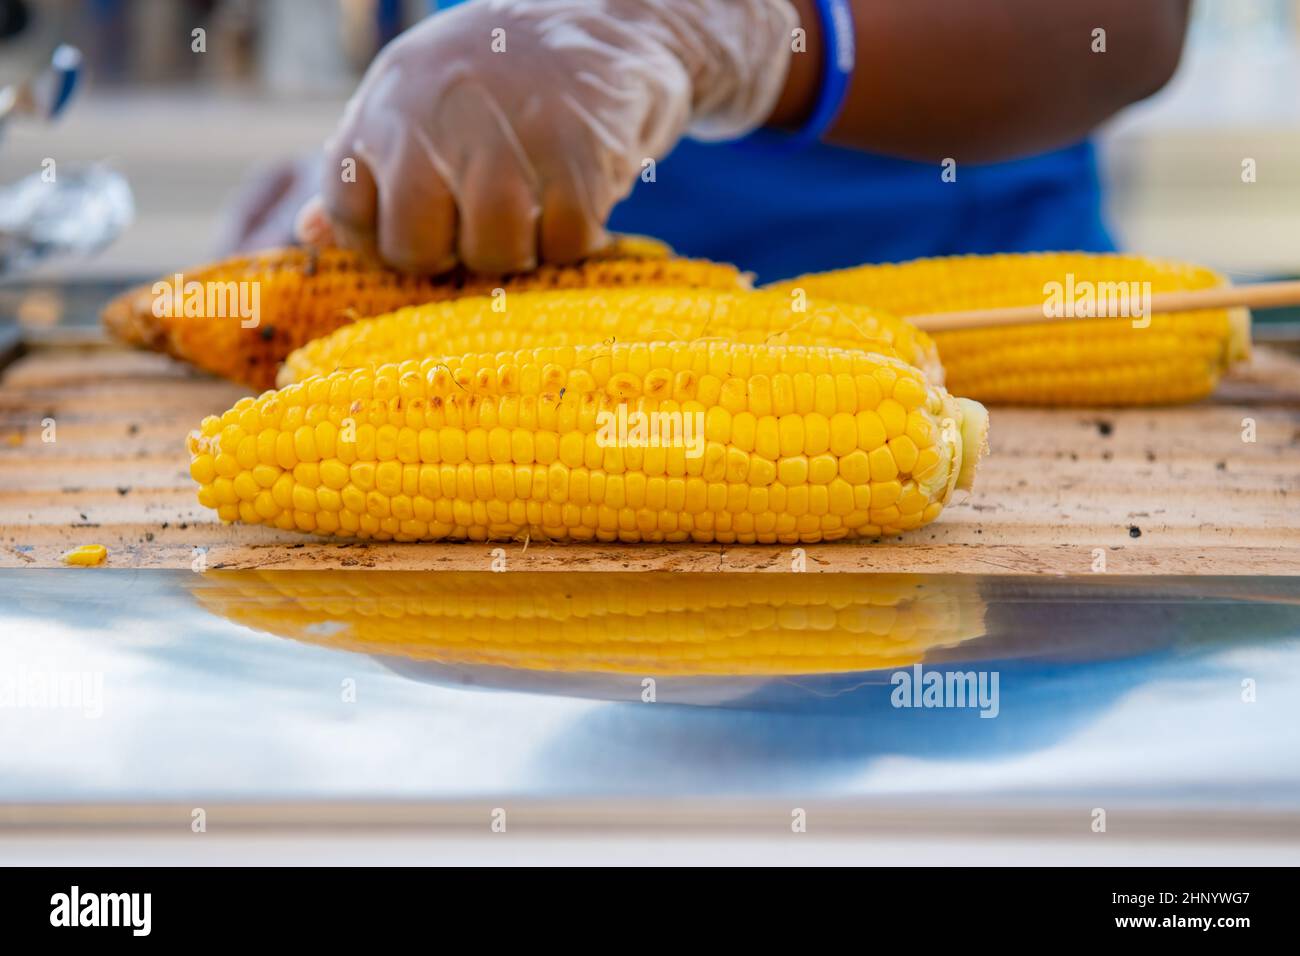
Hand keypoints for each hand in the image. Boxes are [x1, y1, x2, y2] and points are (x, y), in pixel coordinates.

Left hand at [302, 0, 795, 273]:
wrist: (604, 18)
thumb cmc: (495, 77)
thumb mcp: (412, 102)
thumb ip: (364, 170)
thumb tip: (308, 233)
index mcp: (387, 107)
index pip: (349, 215)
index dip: (383, 240)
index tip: (426, 224)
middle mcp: (437, 117)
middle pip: (415, 248)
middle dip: (450, 255)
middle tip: (482, 227)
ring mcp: (509, 137)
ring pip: (493, 253)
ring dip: (519, 250)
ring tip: (532, 209)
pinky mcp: (578, 156)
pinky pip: (563, 245)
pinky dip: (573, 239)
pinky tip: (573, 197)